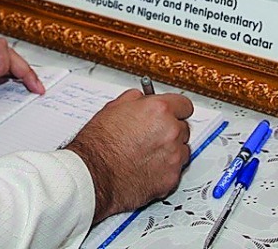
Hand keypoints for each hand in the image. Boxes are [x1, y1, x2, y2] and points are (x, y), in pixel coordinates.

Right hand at [65, 89, 193, 221]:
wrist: (93, 175)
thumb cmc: (98, 145)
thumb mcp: (113, 108)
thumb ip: (136, 100)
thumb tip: (143, 98)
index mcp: (159, 110)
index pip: (184, 105)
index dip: (175, 110)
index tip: (173, 113)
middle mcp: (171, 132)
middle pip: (184, 128)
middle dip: (171, 131)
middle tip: (153, 136)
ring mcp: (173, 156)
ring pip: (183, 150)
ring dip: (171, 151)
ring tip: (148, 154)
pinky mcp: (171, 178)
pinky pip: (176, 171)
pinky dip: (166, 170)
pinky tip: (147, 168)